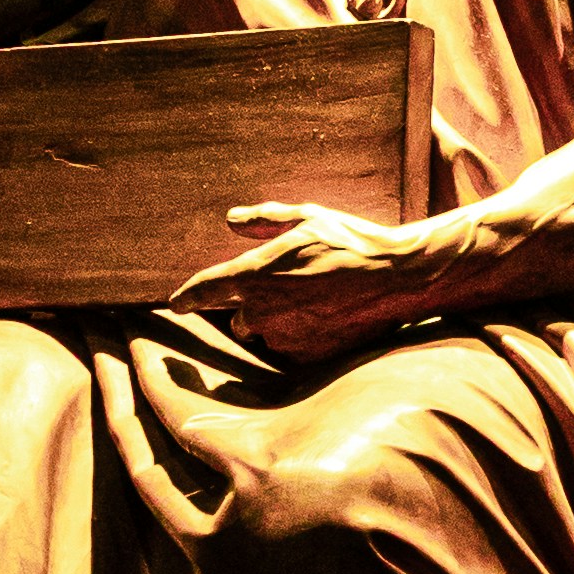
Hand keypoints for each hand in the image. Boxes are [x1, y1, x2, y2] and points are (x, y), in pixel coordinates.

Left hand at [174, 199, 471, 365]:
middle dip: (252, 307)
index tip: (176, 304)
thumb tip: (230, 220)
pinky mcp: (306, 357)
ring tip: (315, 301)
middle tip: (288, 287)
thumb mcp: (307, 217)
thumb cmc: (352, 241)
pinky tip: (327, 317)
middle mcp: (262, 311)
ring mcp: (283, 337)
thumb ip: (263, 220)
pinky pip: (292, 348)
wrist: (397, 278)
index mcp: (254, 274)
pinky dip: (301, 336)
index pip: (204, 290)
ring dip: (278, 322)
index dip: (187, 297)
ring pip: (266, 334)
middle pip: (237, 318)